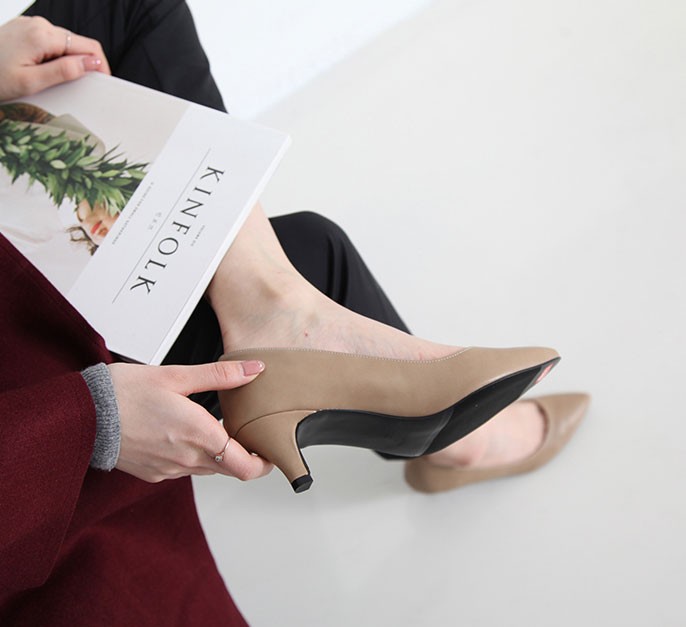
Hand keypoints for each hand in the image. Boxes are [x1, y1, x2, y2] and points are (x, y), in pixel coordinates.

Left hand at [0, 16, 110, 100]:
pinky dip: (53, 57)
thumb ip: (64, 71)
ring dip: (67, 61)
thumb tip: (92, 63)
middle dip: (83, 64)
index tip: (102, 81)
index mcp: (43, 36)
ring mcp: (31, 25)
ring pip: (64, 43)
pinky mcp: (24, 29)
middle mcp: (39, 25)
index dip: (100, 65)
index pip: (89, 46)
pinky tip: (42, 70)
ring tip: (52, 80)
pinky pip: (50, 42)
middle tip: (77, 87)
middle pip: (78, 44)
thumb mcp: (32, 82)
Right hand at [109, 360, 272, 482]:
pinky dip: (194, 456)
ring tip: (217, 428)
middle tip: (249, 433)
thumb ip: (220, 375)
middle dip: (245, 455)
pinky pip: (185, 470)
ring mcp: (170, 470)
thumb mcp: (176, 375)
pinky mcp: (154, 474)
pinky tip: (184, 434)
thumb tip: (255, 368)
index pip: (246, 467)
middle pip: (231, 469)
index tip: (270, 450)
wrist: (82, 415)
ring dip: (219, 455)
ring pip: (209, 469)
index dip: (264, 464)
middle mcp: (187, 458)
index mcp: (199, 434)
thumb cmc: (125, 393)